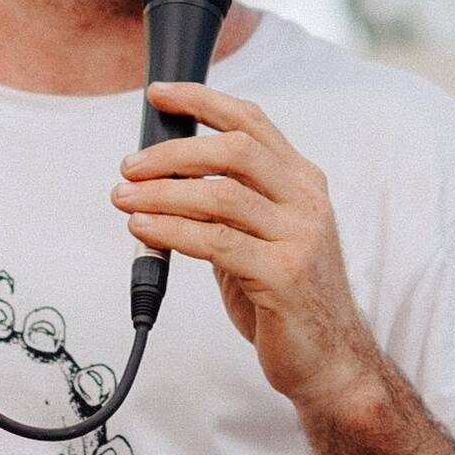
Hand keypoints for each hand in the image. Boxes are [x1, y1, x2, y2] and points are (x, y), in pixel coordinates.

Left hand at [117, 85, 373, 410]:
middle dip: (173, 152)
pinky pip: (215, 242)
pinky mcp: (283, 274)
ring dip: (162, 193)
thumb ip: (228, 207)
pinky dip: (171, 230)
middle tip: (130, 166)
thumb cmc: (288, 298)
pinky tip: (143, 230)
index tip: (159, 94)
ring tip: (124, 199)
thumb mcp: (262, 238)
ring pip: (221, 194)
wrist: (330, 360)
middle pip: (234, 149)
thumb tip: (164, 182)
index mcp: (303, 183)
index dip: (203, 100)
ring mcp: (299, 236)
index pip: (252, 122)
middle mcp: (306, 201)